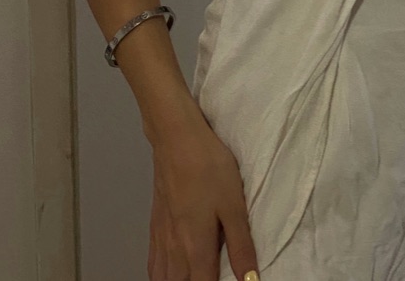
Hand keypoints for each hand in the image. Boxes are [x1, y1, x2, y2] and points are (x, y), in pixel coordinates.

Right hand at [148, 120, 259, 280]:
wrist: (176, 138)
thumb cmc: (208, 166)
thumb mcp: (234, 204)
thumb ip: (241, 245)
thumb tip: (250, 280)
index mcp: (196, 248)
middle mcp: (174, 249)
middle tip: (211, 278)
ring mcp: (161, 237)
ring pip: (163, 278)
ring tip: (193, 277)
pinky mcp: (155, 224)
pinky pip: (153, 264)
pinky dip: (161, 275)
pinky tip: (170, 271)